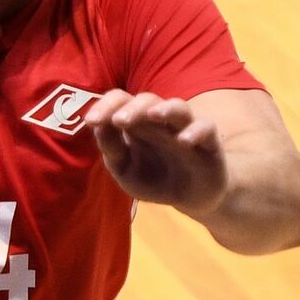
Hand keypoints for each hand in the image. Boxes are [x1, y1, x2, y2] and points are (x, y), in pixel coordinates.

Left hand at [84, 90, 226, 214]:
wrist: (189, 198)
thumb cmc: (153, 178)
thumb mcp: (125, 170)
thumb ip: (111, 149)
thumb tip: (97, 126)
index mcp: (136, 123)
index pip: (120, 101)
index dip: (105, 106)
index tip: (91, 121)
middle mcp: (160, 121)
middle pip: (147, 100)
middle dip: (132, 108)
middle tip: (118, 121)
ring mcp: (185, 128)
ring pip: (178, 107)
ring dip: (165, 108)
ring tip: (153, 115)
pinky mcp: (209, 142)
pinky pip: (207, 128)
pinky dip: (196, 131)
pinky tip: (184, 140)